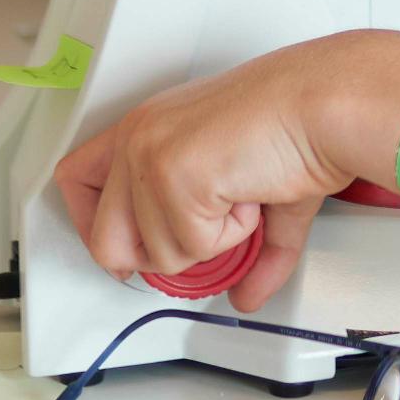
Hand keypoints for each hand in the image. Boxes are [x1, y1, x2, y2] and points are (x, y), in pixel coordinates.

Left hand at [54, 33, 399, 313]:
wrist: (326, 104)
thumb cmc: (298, 122)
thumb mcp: (251, 188)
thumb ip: (241, 246)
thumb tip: (244, 296)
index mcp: (148, 127)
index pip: (74, 179)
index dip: (92, 225)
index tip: (126, 250)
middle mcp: (138, 137)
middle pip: (104, 242)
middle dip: (159, 257)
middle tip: (205, 237)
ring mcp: (150, 157)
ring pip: (159, 255)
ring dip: (214, 240)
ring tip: (243, 193)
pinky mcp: (174, 176)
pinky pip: (195, 248)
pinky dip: (235, 233)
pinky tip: (250, 191)